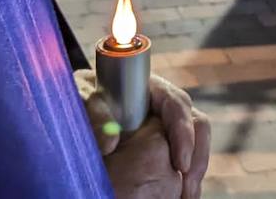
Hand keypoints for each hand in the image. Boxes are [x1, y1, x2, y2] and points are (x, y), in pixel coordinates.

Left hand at [76, 70, 209, 198]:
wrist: (79, 105)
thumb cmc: (83, 95)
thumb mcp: (83, 97)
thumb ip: (95, 112)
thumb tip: (110, 141)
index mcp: (152, 88)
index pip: (177, 105)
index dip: (183, 132)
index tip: (180, 164)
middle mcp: (165, 104)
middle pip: (196, 125)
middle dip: (196, 157)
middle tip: (187, 190)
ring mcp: (167, 124)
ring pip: (195, 143)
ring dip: (195, 170)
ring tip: (186, 197)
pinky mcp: (165, 142)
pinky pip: (184, 156)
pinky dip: (185, 177)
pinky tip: (179, 195)